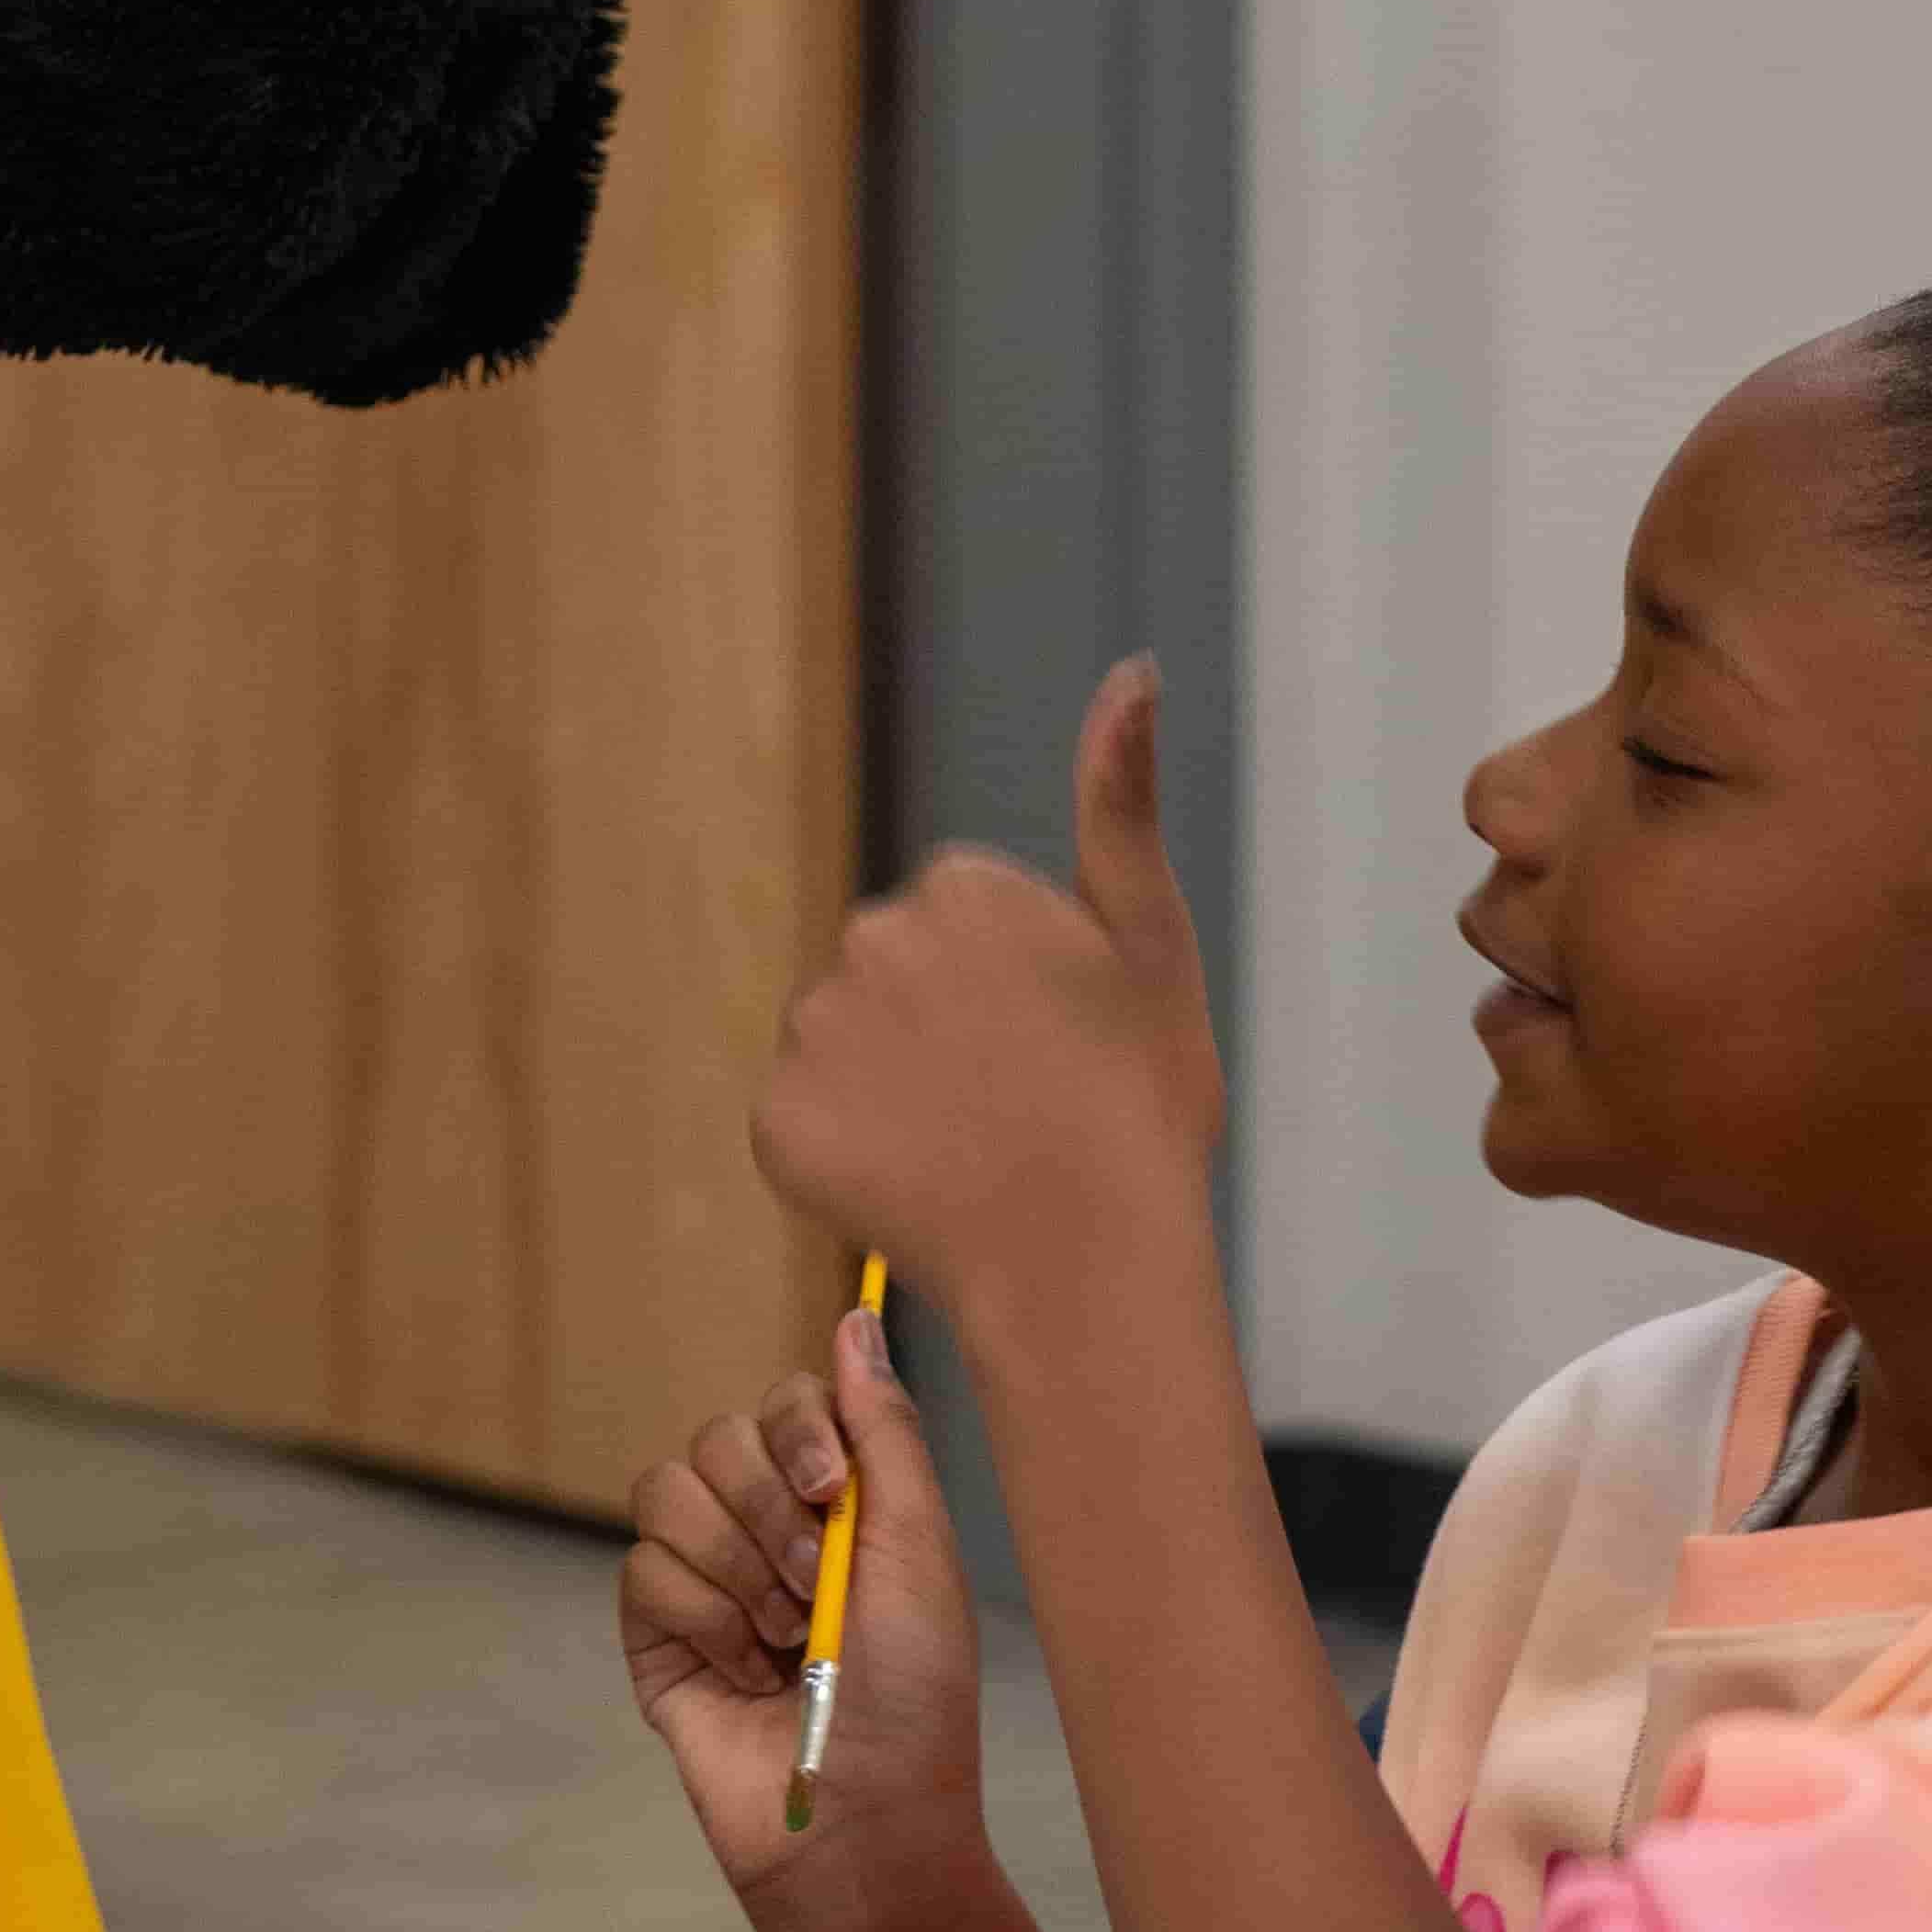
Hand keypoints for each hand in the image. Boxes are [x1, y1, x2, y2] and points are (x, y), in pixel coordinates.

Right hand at [619, 1304, 985, 1913]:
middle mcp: (766, 1532)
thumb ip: (883, 1428)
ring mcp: (706, 1583)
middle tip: (815, 1586)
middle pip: (718, 1439)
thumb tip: (855, 1313)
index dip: (796, 1430)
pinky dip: (702, 1621)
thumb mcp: (920, 1547)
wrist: (861, 1820)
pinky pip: (642, 1572)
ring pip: (666, 1494)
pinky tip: (743, 1672)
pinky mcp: (655, 1639)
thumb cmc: (914, 1696)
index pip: (784, 1403)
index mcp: (837, 1505)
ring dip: (736, 1567)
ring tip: (784, 1638)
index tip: (827, 1488)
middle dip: (768, 1512)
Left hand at [749, 665, 1224, 1334]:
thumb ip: (1121, 797)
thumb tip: (1133, 670)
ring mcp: (818, 1030)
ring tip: (963, 1149)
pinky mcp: (778, 1119)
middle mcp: (872, 936)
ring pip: (837, 1046)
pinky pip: (798, 1123)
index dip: (1006, 992)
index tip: (1050, 1045)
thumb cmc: (1139, 1109)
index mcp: (961, 885)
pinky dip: (841, 1157)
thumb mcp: (1153, 943)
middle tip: (1007, 1104)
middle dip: (931, 1027)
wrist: (1092, 1261)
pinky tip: (908, 1185)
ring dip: (883, 1089)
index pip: (953, 923)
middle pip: (884, 976)